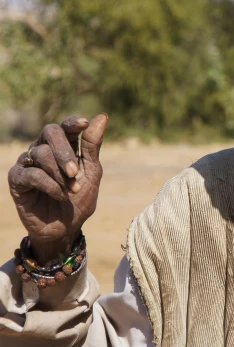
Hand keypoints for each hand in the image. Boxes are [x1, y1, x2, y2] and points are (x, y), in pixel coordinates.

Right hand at [8, 114, 106, 264]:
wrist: (65, 230)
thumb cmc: (79, 200)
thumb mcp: (91, 173)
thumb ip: (92, 146)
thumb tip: (102, 116)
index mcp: (64, 146)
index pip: (66, 125)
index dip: (73, 122)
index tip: (84, 124)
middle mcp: (44, 150)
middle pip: (50, 132)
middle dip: (64, 151)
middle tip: (75, 172)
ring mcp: (28, 163)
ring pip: (41, 153)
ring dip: (59, 173)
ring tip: (70, 190)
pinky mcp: (17, 180)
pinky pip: (31, 174)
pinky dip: (49, 185)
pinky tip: (59, 196)